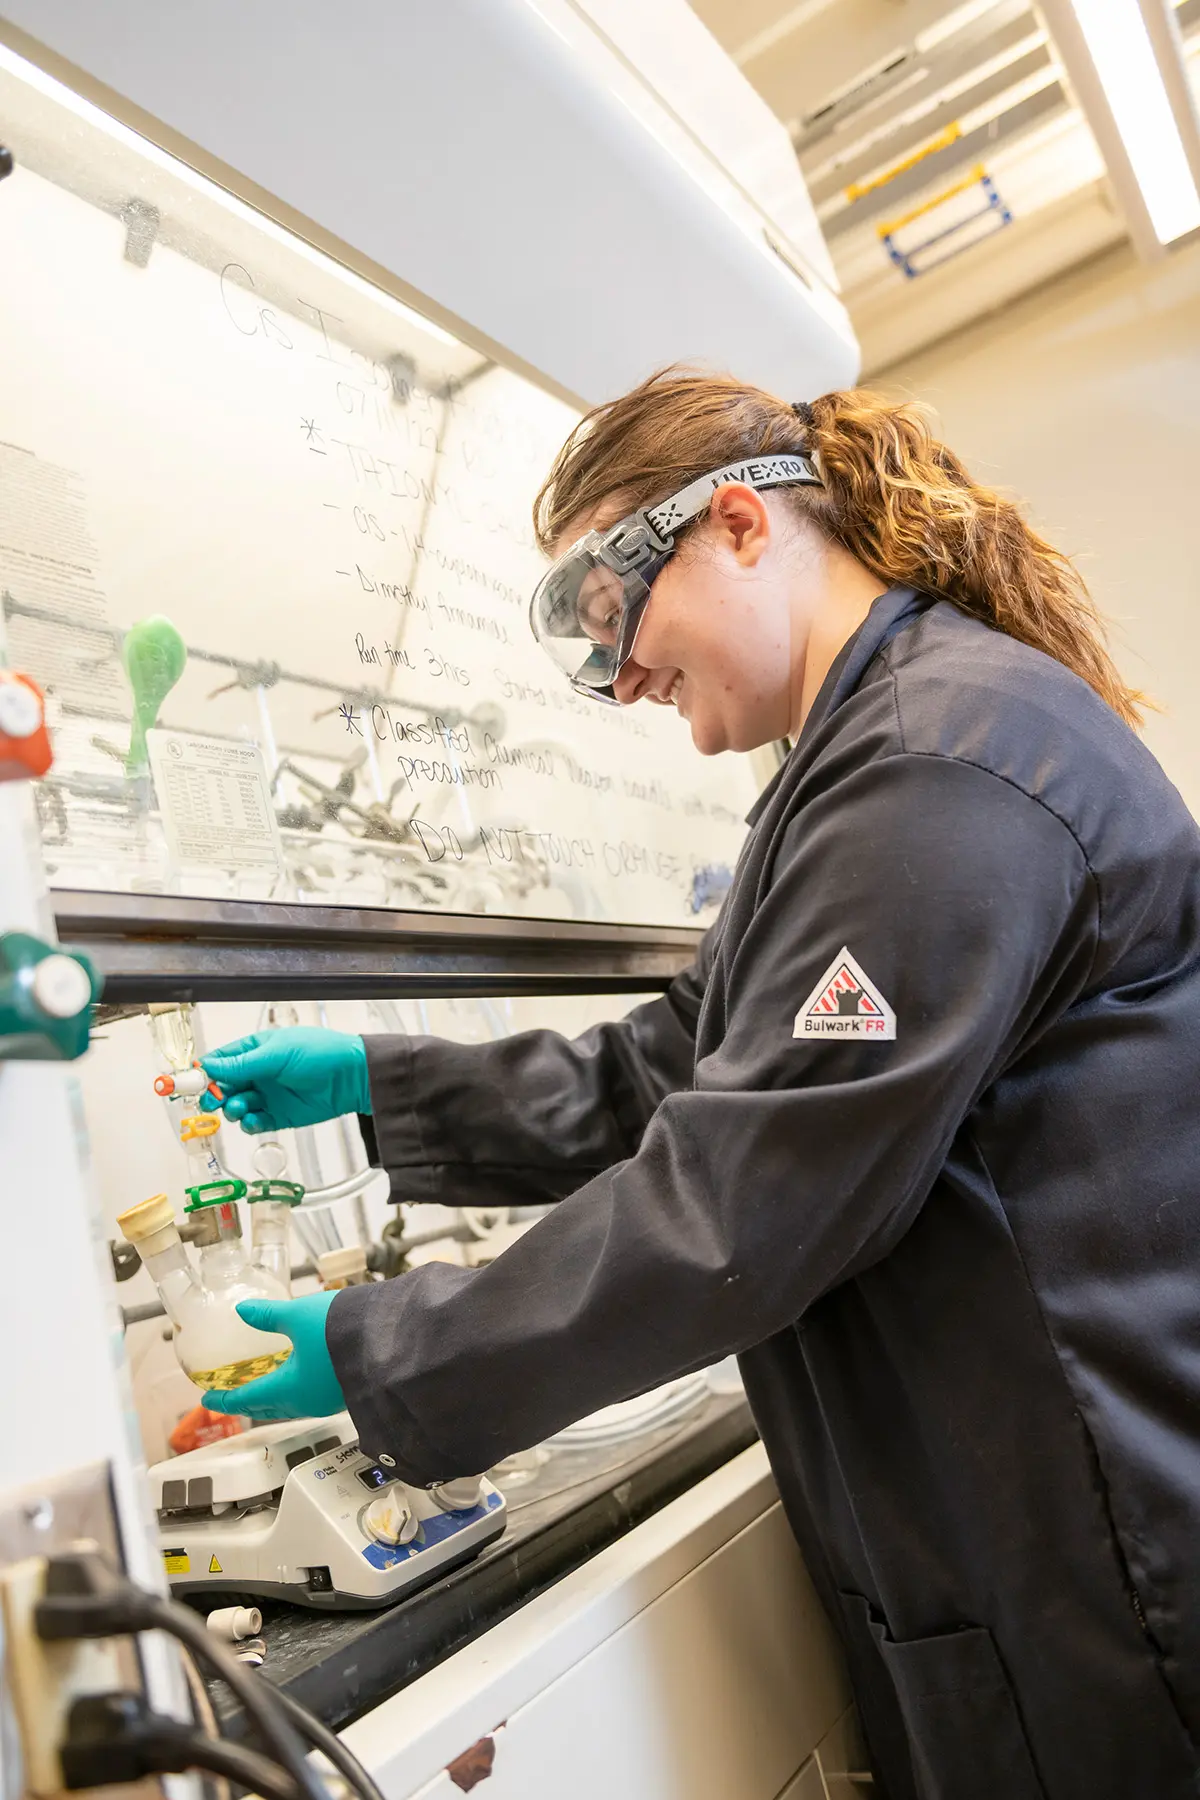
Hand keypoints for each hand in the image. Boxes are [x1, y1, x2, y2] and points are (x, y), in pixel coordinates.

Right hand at [199, 1026, 369, 1132]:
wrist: (351, 1076)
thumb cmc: (318, 1053)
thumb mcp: (276, 1054)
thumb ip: (241, 1064)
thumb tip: (208, 1065)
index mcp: (255, 1050)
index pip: (221, 1060)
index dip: (204, 1072)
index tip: (190, 1083)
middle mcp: (258, 1073)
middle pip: (223, 1087)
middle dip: (214, 1095)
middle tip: (212, 1101)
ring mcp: (267, 1095)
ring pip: (236, 1106)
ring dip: (233, 1109)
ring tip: (241, 1108)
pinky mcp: (278, 1116)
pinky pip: (255, 1123)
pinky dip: (250, 1124)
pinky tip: (255, 1119)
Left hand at [202, 1292, 344, 1420]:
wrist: (390, 1336)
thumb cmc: (340, 1328)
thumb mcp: (298, 1315)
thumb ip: (268, 1316)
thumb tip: (242, 1310)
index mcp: (288, 1389)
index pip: (247, 1398)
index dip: (225, 1400)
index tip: (208, 1400)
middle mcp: (306, 1402)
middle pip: (268, 1407)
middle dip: (248, 1402)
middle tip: (232, 1397)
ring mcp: (328, 1400)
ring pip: (291, 1405)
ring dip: (273, 1397)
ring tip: (264, 1385)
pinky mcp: (345, 1391)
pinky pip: (310, 1397)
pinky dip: (295, 1390)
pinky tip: (298, 1375)